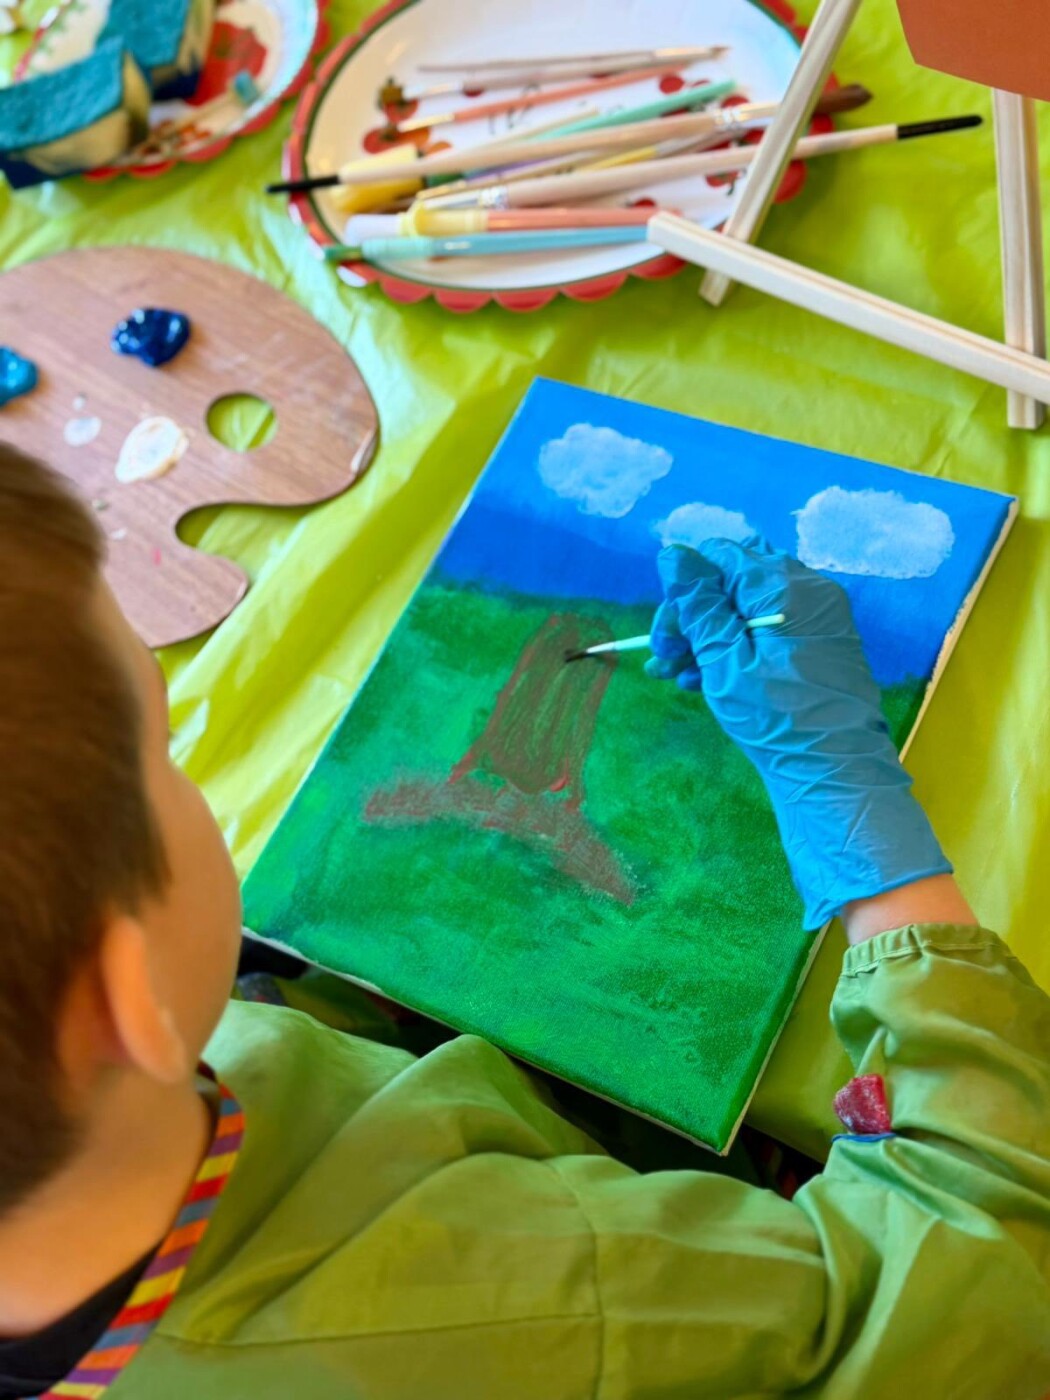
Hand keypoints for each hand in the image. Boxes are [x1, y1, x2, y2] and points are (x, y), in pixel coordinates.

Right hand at [647, 540, 950, 929]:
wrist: (835, 773)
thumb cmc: (778, 718)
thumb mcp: (724, 662)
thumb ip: (698, 605)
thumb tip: (673, 552)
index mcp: (785, 585)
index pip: (720, 554)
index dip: (684, 587)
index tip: (665, 634)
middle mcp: (807, 590)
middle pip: (732, 580)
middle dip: (692, 615)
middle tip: (664, 659)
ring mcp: (816, 618)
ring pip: (746, 608)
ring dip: (706, 636)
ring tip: (676, 677)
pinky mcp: (818, 645)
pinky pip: (766, 631)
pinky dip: (734, 649)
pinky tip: (704, 681)